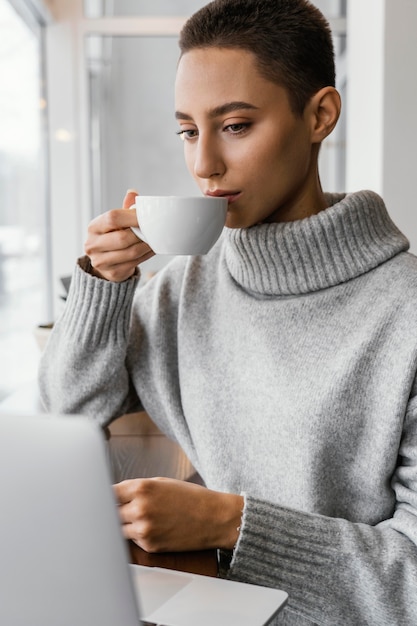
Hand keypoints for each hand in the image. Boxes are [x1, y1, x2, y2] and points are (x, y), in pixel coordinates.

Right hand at [84, 190, 153, 281]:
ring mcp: (101, 261)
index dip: (132, 216)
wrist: (104, 262)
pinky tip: (151, 249)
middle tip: (154, 230)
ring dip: (147, 245)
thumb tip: (133, 193)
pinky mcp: (113, 273)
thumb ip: (124, 210)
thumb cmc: (112, 237)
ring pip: (131, 252)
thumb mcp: (115, 222)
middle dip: (141, 234)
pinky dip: (147, 255)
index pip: (112, 218)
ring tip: (155, 239)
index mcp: (94, 227)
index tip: (146, 216)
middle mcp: (93, 245)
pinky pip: (135, 263)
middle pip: (122, 238)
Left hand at [113, 477, 243, 552]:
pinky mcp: (149, 546)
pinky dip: (136, 535)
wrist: (214, 518)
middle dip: (113, 512)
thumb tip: (112, 496)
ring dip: (123, 525)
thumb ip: (135, 489)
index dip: (104, 496)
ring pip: (118, 529)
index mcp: (142, 487)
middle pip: (109, 512)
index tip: (100, 498)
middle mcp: (140, 508)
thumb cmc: (189, 497)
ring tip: (139, 519)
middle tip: (118, 511)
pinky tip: (152, 528)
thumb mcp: (161, 483)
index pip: (108, 493)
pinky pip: (133, 540)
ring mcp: (143, 529)